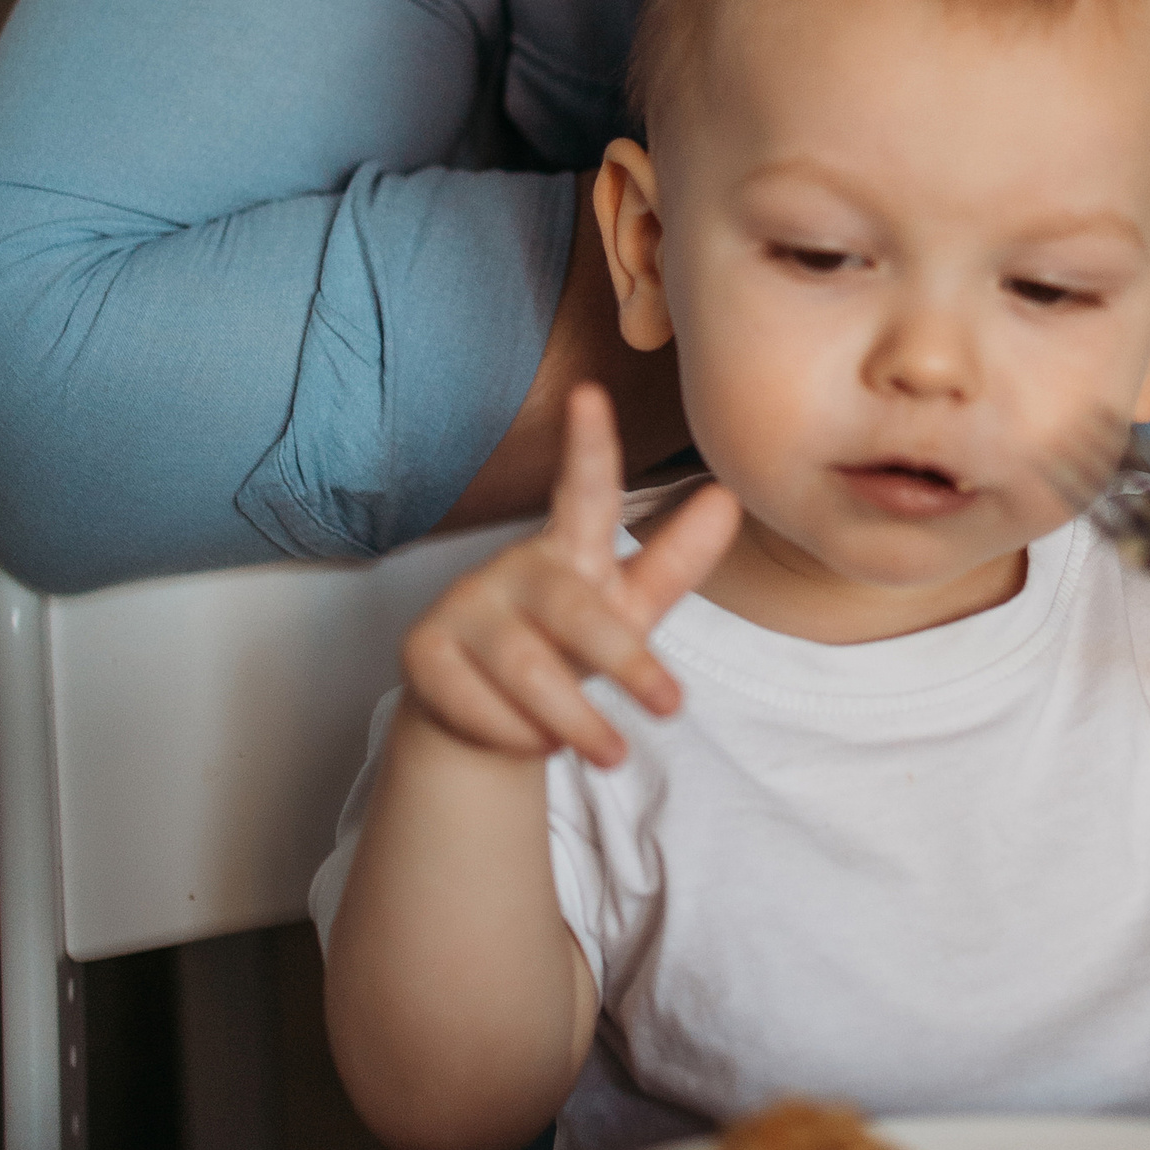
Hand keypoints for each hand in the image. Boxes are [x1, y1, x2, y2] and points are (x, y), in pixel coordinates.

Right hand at [398, 384, 738, 768]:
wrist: (481, 713)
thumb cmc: (563, 644)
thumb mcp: (626, 609)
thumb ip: (675, 561)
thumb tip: (729, 498)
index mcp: (569, 549)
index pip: (583, 493)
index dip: (588, 447)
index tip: (590, 396)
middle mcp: (513, 568)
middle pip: (572, 610)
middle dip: (626, 663)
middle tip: (673, 708)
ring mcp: (461, 606)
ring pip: (525, 669)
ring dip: (575, 721)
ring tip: (612, 753)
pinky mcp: (421, 651)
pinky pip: (476, 704)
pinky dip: (516, 736)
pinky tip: (534, 744)